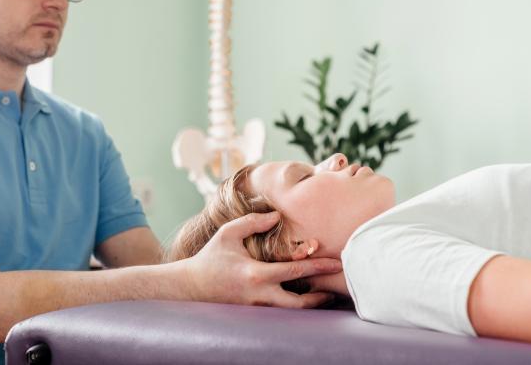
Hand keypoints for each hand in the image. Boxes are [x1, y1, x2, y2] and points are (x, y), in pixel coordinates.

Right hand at [182, 211, 342, 307]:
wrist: (191, 287)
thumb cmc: (210, 257)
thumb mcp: (228, 233)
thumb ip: (253, 222)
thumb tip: (278, 216)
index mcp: (256, 274)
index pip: (295, 271)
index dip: (318, 267)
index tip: (336, 262)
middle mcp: (260, 295)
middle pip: (300, 303)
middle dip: (322, 297)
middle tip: (339, 289)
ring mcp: (258, 308)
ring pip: (292, 312)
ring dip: (311, 304)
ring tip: (327, 295)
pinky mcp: (255, 314)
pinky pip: (281, 312)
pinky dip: (295, 305)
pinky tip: (307, 298)